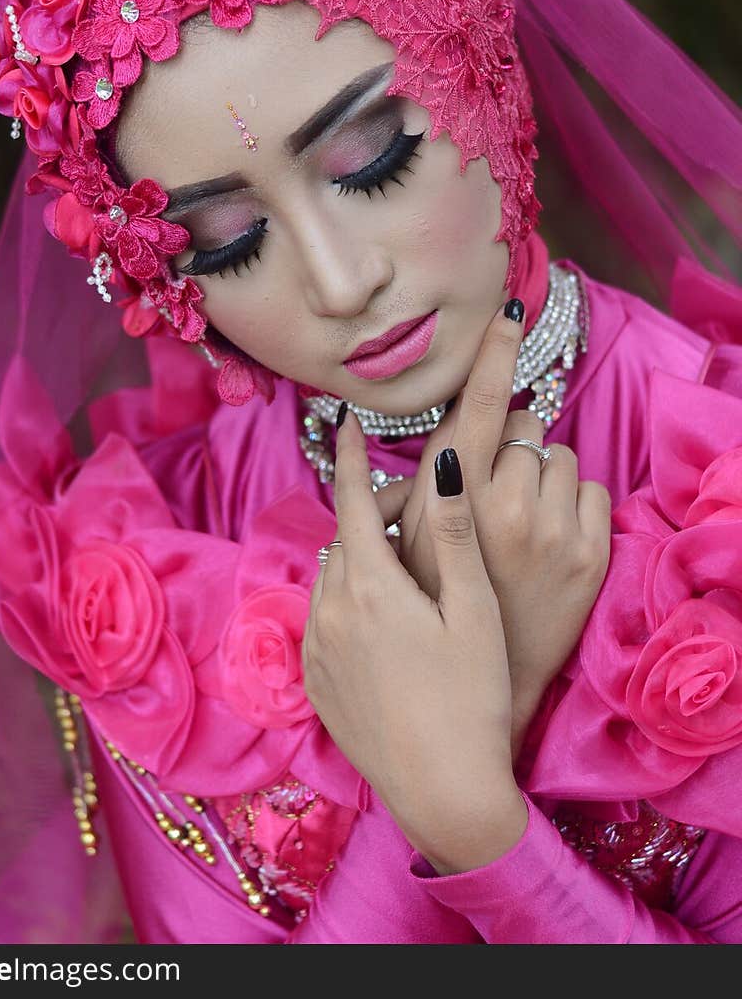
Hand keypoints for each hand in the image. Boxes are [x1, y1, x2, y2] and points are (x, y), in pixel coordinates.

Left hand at [303, 407, 527, 874]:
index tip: (346, 422)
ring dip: (359, 560)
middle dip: (369, 513)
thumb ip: (452, 532)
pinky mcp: (314, 682)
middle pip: (342, 537)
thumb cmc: (472, 697)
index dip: (350, 456)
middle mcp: (330, 610)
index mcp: (370, 585)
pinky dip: (347, 602)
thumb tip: (442, 461)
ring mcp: (316, 649)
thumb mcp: (474, 609)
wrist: (443, 791)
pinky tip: (387, 624)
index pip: (349, 498)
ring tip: (406, 570)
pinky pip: (323, 619)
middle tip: (412, 510)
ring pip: (332, 578)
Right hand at [373, 299, 611, 756]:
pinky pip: (589, 487)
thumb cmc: (429, 617)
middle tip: (490, 487)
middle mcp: (506, 507)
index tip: (512, 305)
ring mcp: (554, 531)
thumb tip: (428, 449)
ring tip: (515, 522)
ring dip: (536, 473)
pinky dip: (571, 502)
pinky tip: (547, 539)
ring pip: (553, 453)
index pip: (476, 409)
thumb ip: (416, 492)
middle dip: (505, 441)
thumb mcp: (407, 551)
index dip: (494, 353)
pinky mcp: (592, 555)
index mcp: (453, 502)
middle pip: (517, 423)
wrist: (482, 693)